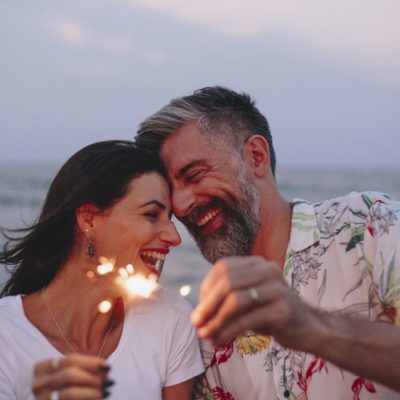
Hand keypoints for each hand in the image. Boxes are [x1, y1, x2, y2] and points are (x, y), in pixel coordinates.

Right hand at [33, 353, 113, 398]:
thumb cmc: (58, 387)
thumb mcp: (64, 374)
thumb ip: (81, 369)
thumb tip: (105, 369)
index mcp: (41, 368)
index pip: (70, 360)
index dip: (91, 362)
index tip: (107, 366)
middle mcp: (37, 383)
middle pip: (70, 375)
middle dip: (93, 377)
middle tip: (110, 381)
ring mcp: (40, 398)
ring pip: (69, 393)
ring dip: (92, 392)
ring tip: (106, 392)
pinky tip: (97, 399)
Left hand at [191, 256, 318, 348]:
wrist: (308, 328)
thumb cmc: (271, 313)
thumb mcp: (248, 301)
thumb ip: (225, 301)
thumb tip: (196, 316)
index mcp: (257, 263)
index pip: (223, 267)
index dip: (206, 288)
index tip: (199, 309)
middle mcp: (268, 270)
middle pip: (227, 282)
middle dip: (207, 304)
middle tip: (196, 323)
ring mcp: (277, 288)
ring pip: (236, 300)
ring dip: (216, 320)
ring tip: (205, 335)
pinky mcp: (283, 309)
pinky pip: (247, 319)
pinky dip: (228, 331)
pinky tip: (219, 341)